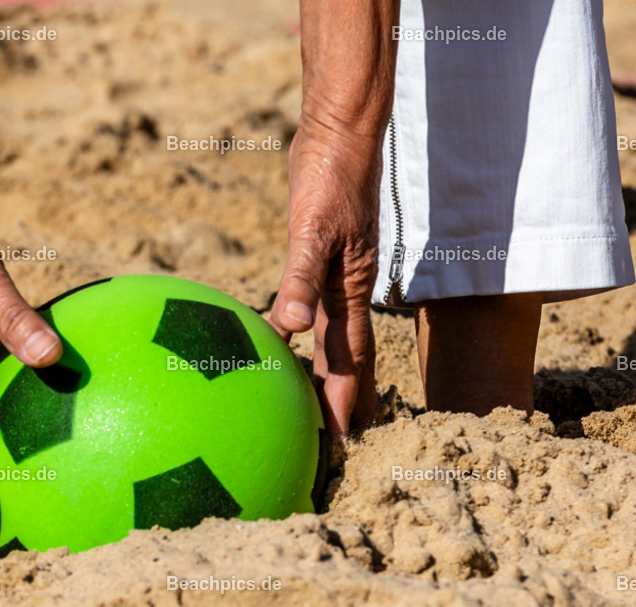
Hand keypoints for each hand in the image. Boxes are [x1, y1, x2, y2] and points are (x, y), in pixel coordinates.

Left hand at [270, 113, 380, 434]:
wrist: (339, 136)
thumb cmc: (329, 179)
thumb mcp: (312, 229)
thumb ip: (300, 278)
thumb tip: (289, 328)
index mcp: (347, 292)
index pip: (347, 360)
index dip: (343, 401)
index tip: (340, 442)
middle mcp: (344, 290)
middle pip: (347, 357)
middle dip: (344, 399)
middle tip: (340, 440)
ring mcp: (333, 274)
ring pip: (331, 335)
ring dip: (328, 371)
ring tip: (317, 401)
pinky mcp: (317, 257)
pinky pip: (309, 306)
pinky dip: (301, 329)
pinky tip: (287, 335)